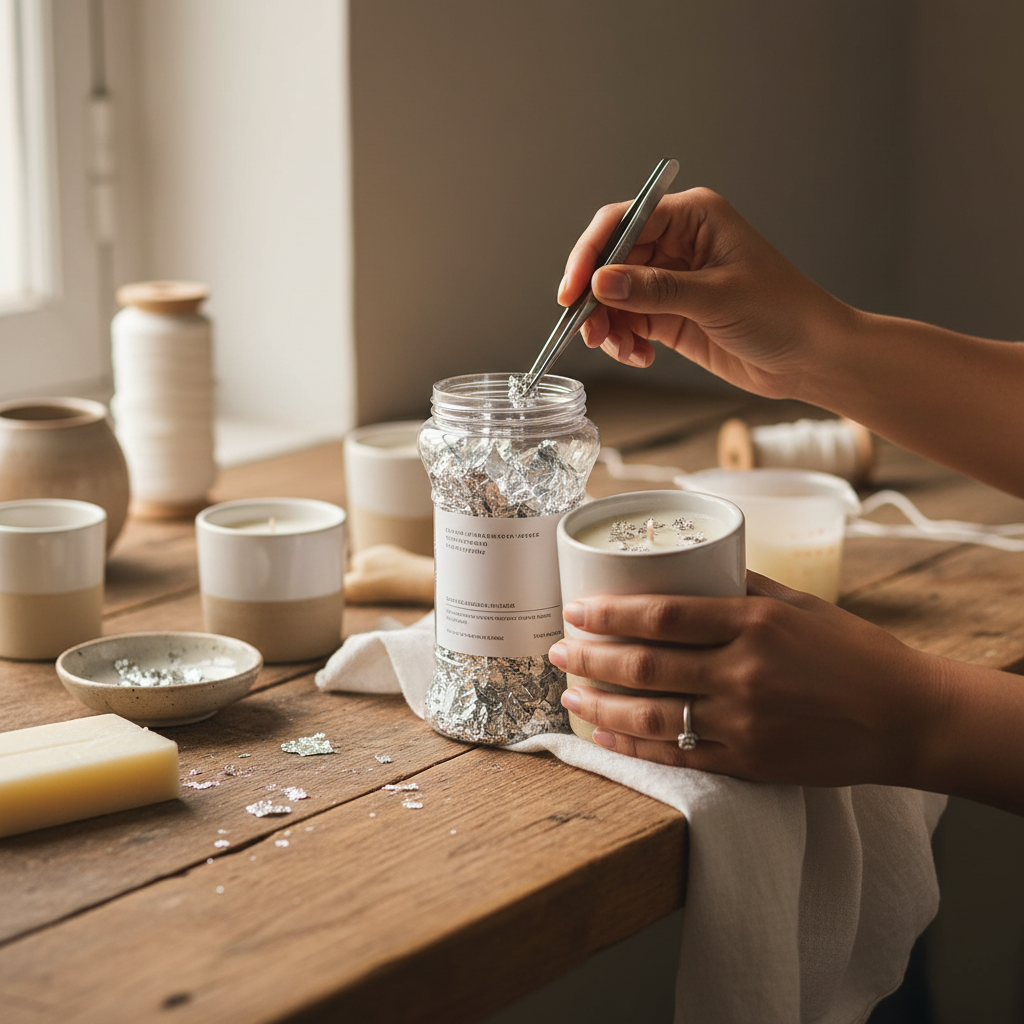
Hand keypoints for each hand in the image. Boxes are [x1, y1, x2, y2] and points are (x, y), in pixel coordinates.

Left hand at [548, 573, 944, 787]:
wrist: (906, 717)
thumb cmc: (853, 652)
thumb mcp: (799, 604)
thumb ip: (740, 588)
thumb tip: (687, 569)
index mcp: (755, 623)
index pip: (663, 614)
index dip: (609, 613)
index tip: (575, 610)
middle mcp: (744, 672)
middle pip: (645, 666)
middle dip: (589, 659)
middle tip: (556, 651)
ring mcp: (744, 722)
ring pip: (651, 716)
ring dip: (599, 706)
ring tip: (569, 695)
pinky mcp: (749, 763)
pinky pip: (676, 756)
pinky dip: (633, 747)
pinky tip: (604, 736)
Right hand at [559, 187, 852, 399]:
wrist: (812, 357)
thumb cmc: (785, 313)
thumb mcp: (716, 298)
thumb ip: (655, 290)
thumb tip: (600, 283)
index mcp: (694, 218)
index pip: (624, 222)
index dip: (591, 254)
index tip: (573, 291)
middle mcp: (679, 244)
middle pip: (611, 261)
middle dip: (595, 298)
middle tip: (588, 330)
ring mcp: (672, 281)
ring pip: (614, 296)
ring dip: (608, 325)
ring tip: (621, 350)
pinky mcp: (671, 315)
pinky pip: (629, 323)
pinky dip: (624, 341)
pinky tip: (640, 356)